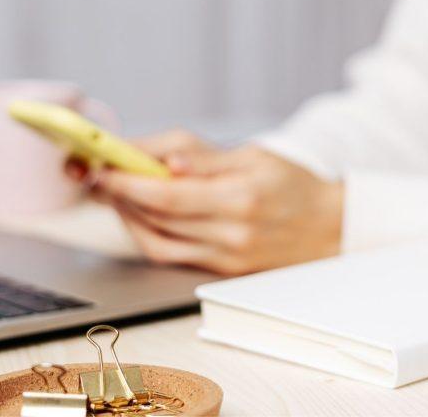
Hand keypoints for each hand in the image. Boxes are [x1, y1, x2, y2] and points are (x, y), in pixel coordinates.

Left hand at [71, 135, 342, 274]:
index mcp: (240, 198)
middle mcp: (232, 234)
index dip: (126, 182)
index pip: (167, 195)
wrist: (330, 226)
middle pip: (156, 220)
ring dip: (128, 218)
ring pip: (158, 243)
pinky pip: (172, 256)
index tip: (100, 167)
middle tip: (97, 175)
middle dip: (119, 196)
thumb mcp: (253, 156)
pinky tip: (141, 216)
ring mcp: (226, 259)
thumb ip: (204, 158)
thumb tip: (163, 160)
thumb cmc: (291, 183)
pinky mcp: (222, 272)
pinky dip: (149, 235)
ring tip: (116, 193)